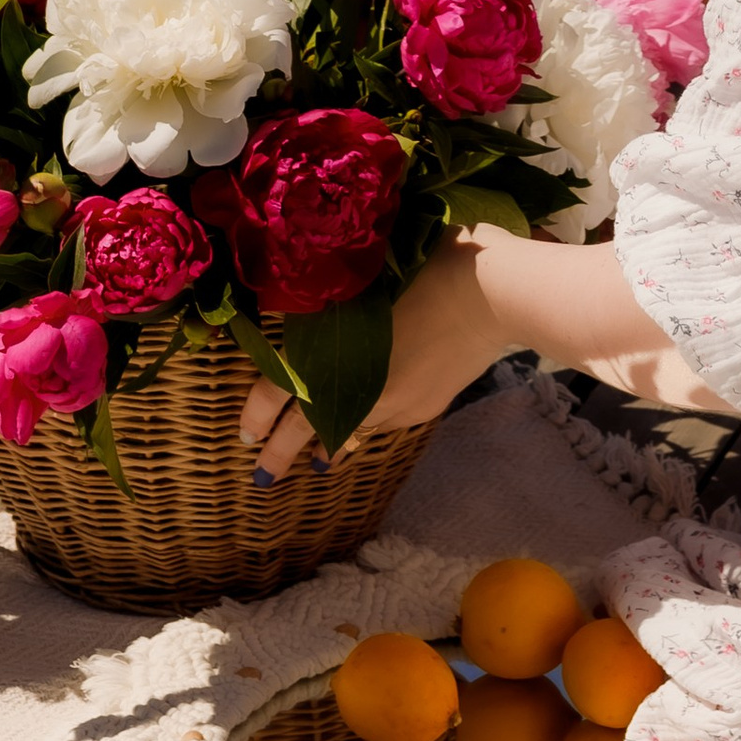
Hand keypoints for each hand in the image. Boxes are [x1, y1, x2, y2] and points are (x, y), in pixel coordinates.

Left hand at [235, 233, 511, 480]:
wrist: (493, 293)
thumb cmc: (430, 263)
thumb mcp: (372, 271)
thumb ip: (339, 293)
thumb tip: (315, 298)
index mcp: (336, 351)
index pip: (281, 389)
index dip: (259, 413)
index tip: (246, 434)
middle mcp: (361, 389)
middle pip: (311, 429)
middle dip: (282, 453)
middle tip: (263, 477)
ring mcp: (398, 404)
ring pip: (354, 431)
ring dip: (333, 444)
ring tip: (320, 461)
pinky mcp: (428, 407)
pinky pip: (388, 421)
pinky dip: (371, 425)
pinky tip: (371, 425)